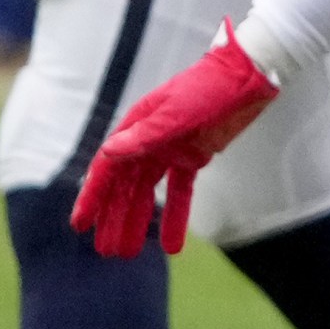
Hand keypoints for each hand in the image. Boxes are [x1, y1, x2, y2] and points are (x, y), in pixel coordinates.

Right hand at [72, 19, 279, 256]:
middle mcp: (148, 140)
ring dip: (137, 221)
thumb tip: (109, 153)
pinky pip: (180, 192)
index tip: (80, 225)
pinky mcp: (195, 156)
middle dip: (114, 218)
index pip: (108, 167)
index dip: (92, 197)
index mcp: (137, 126)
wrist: (249, 74)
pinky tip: (172, 246)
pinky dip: (174, 217)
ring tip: (127, 253)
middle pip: (125, 187)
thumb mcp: (177, 112)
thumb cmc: (210, 87)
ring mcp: (171, 149)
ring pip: (148, 193)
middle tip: (106, 252)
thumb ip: (145, 135)